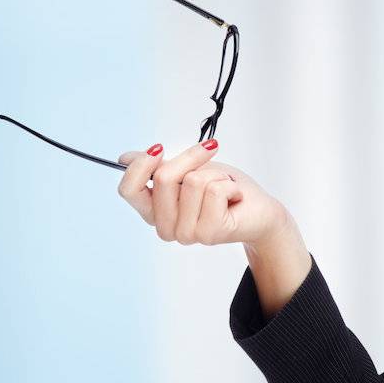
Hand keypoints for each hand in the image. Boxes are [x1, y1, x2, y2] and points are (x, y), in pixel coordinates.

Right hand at [116, 140, 291, 247]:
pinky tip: (234, 198)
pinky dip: (229, 184)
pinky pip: (214, 191)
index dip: (140, 165)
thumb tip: (124, 159)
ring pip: (192, 182)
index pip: (128, 190)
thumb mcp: (188, 171)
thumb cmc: (224, 189)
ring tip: (224, 187)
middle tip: (209, 157)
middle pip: (163, 178)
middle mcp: (165, 227)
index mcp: (154, 212)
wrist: (259, 209)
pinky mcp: (209, 233)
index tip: (159, 148)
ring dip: (216, 175)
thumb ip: (157, 167)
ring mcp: (186, 234)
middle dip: (190, 158)